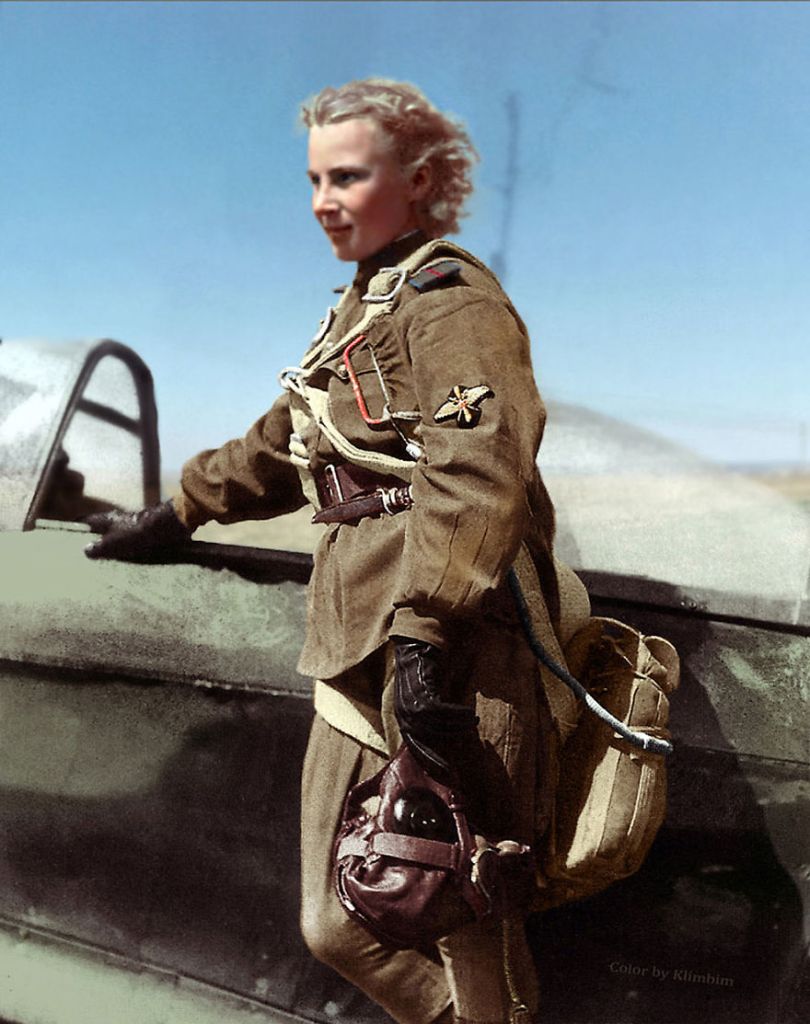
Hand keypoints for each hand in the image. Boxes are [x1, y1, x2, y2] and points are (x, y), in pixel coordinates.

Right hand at [84, 500, 190, 559]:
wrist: (170, 526)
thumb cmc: (141, 532)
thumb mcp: (116, 542)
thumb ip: (100, 547)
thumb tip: (85, 550)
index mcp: (106, 520)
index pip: (84, 521)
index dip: (75, 529)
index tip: (66, 541)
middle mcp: (116, 521)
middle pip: (99, 530)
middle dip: (92, 542)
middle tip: (84, 560)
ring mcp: (130, 527)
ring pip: (114, 538)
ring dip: (109, 549)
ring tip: (101, 566)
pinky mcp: (144, 534)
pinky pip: (129, 544)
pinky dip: (124, 552)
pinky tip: (123, 564)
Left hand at [393, 636, 477, 775]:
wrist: (413, 654)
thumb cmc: (420, 681)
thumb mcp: (418, 705)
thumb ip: (426, 722)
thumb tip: (444, 741)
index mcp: (403, 721)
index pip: (415, 747)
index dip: (430, 760)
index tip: (445, 773)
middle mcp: (405, 716)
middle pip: (428, 739)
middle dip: (446, 746)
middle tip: (465, 744)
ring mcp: (412, 705)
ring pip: (439, 725)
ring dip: (458, 725)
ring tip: (473, 721)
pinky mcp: (422, 694)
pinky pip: (443, 711)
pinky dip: (458, 713)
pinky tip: (469, 712)